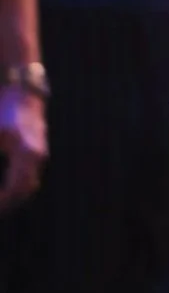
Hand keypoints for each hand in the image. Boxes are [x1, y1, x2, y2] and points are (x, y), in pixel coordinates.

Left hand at [0, 86, 47, 213]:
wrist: (22, 89)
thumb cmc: (3, 110)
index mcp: (24, 152)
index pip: (16, 189)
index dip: (3, 202)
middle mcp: (36, 155)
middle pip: (26, 190)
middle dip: (10, 203)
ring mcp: (40, 152)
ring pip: (31, 183)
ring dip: (16, 195)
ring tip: (1, 201)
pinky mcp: (39, 148)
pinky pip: (32, 174)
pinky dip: (20, 184)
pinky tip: (6, 186)